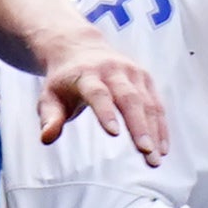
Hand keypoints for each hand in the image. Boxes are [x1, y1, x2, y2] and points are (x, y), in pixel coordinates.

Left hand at [36, 40, 166, 161]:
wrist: (79, 48)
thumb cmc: (63, 81)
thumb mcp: (50, 97)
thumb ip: (49, 118)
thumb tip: (46, 138)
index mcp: (86, 74)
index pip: (97, 93)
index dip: (105, 112)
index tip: (113, 133)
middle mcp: (112, 70)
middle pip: (129, 98)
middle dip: (139, 126)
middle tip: (146, 153)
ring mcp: (132, 72)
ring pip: (147, 102)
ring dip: (154, 131)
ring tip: (156, 158)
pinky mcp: (145, 78)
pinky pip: (157, 103)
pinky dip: (161, 126)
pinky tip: (162, 148)